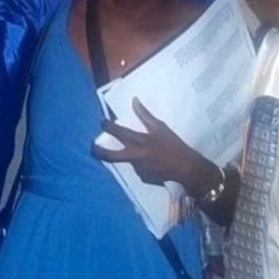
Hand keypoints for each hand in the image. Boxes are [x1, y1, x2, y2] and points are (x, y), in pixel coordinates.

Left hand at [92, 97, 212, 192]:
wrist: (186, 167)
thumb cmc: (173, 145)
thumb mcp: (160, 127)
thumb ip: (145, 115)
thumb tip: (134, 101)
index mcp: (139, 141)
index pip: (118, 132)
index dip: (107, 126)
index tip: (102, 122)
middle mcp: (135, 156)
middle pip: (110, 156)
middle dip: (98, 152)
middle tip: (92, 148)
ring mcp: (138, 169)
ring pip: (128, 161)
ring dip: (132, 156)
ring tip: (149, 154)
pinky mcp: (143, 178)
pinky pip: (138, 169)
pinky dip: (142, 165)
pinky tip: (154, 162)